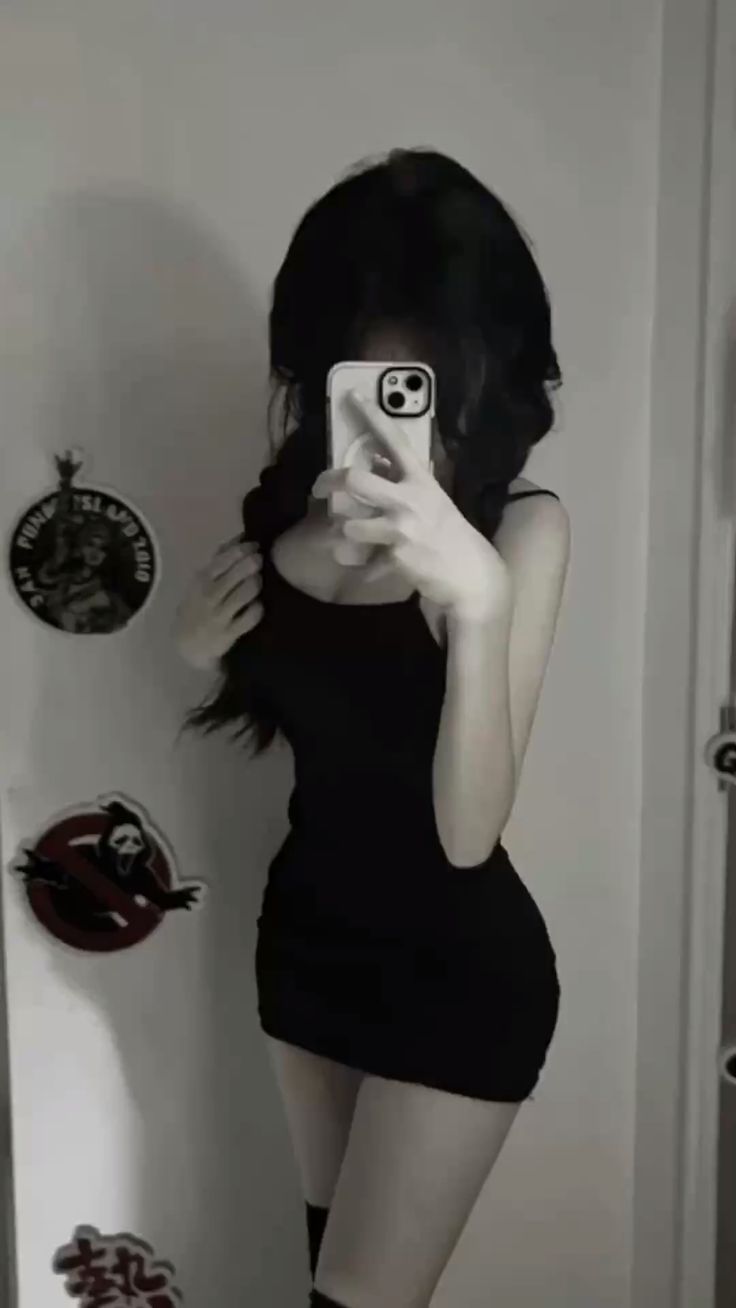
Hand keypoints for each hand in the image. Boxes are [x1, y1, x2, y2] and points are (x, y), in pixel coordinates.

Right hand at [174, 538, 262, 669]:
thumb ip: (219, 560)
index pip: (223, 559)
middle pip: (236, 575)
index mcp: (201, 580)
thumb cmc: (199, 605)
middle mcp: (209, 596)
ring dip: (255, 584)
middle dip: (251, 564)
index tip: (255, 546)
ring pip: (244, 594)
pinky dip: (257, 609)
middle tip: (260, 561)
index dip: (241, 550)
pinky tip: (258, 605)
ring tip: (258, 582)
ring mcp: (219, 615)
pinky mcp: (229, 633)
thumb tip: (241, 537)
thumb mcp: (201, 582)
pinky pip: (249, 618)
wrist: (188, 644)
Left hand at [312, 392, 510, 617]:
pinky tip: (366, 565)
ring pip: (348, 524)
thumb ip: (401, 480)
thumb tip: (375, 460)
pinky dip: (358, 566)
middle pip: (355, 480)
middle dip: (328, 481)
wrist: (469, 573)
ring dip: (340, 532)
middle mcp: (409, 499)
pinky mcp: (396, 557)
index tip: (351, 396)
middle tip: (319, 489)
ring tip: (345, 536)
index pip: (394, 440)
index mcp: (420, 479)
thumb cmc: (447, 533)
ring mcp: (402, 529)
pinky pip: (360, 561)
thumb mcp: (429, 498)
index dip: (371, 416)